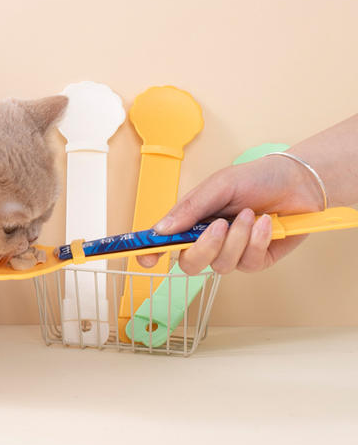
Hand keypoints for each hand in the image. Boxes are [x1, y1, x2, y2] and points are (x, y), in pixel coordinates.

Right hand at [137, 155, 324, 274]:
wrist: (296, 181)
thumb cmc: (255, 179)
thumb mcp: (218, 186)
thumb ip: (189, 208)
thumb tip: (160, 230)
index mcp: (193, 221)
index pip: (166, 243)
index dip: (152, 253)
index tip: (146, 258)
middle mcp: (209, 241)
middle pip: (190, 264)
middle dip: (204, 248)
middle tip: (219, 225)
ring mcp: (232, 253)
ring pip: (221, 265)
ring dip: (238, 238)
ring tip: (251, 214)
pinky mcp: (256, 260)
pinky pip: (248, 264)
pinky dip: (257, 241)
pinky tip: (266, 223)